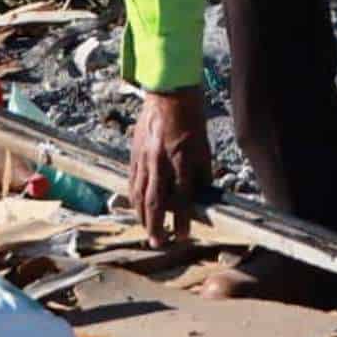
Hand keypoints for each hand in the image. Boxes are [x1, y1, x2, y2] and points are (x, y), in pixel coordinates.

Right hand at [129, 88, 212, 247]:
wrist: (169, 94)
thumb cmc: (192, 118)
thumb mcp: (204, 147)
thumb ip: (201, 173)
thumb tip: (202, 197)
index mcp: (182, 158)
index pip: (182, 196)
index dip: (182, 218)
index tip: (184, 234)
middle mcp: (160, 160)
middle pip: (156, 200)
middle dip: (156, 225)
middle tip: (159, 242)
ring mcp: (144, 157)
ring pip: (139, 194)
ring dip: (142, 217)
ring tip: (147, 232)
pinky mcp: (134, 153)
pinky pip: (132, 181)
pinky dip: (134, 199)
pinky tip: (137, 209)